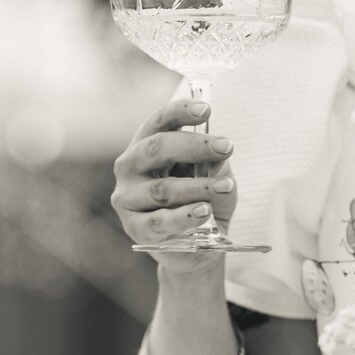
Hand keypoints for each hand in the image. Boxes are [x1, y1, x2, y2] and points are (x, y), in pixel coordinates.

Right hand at [111, 98, 237, 273]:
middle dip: (195, 145)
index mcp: (145, 145)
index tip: (206, 109)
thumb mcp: (211, 175)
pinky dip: (184, 216)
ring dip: (198, 186)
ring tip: (226, 186)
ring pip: (163, 188)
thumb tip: (216, 155)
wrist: (196, 245)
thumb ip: (211, 162)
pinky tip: (204, 211)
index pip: (159, 121)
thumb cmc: (201, 199)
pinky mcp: (134, 228)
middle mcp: (129, 167)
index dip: (180, 112)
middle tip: (226, 147)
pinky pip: (160, 221)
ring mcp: (128, 198)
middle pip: (157, 149)